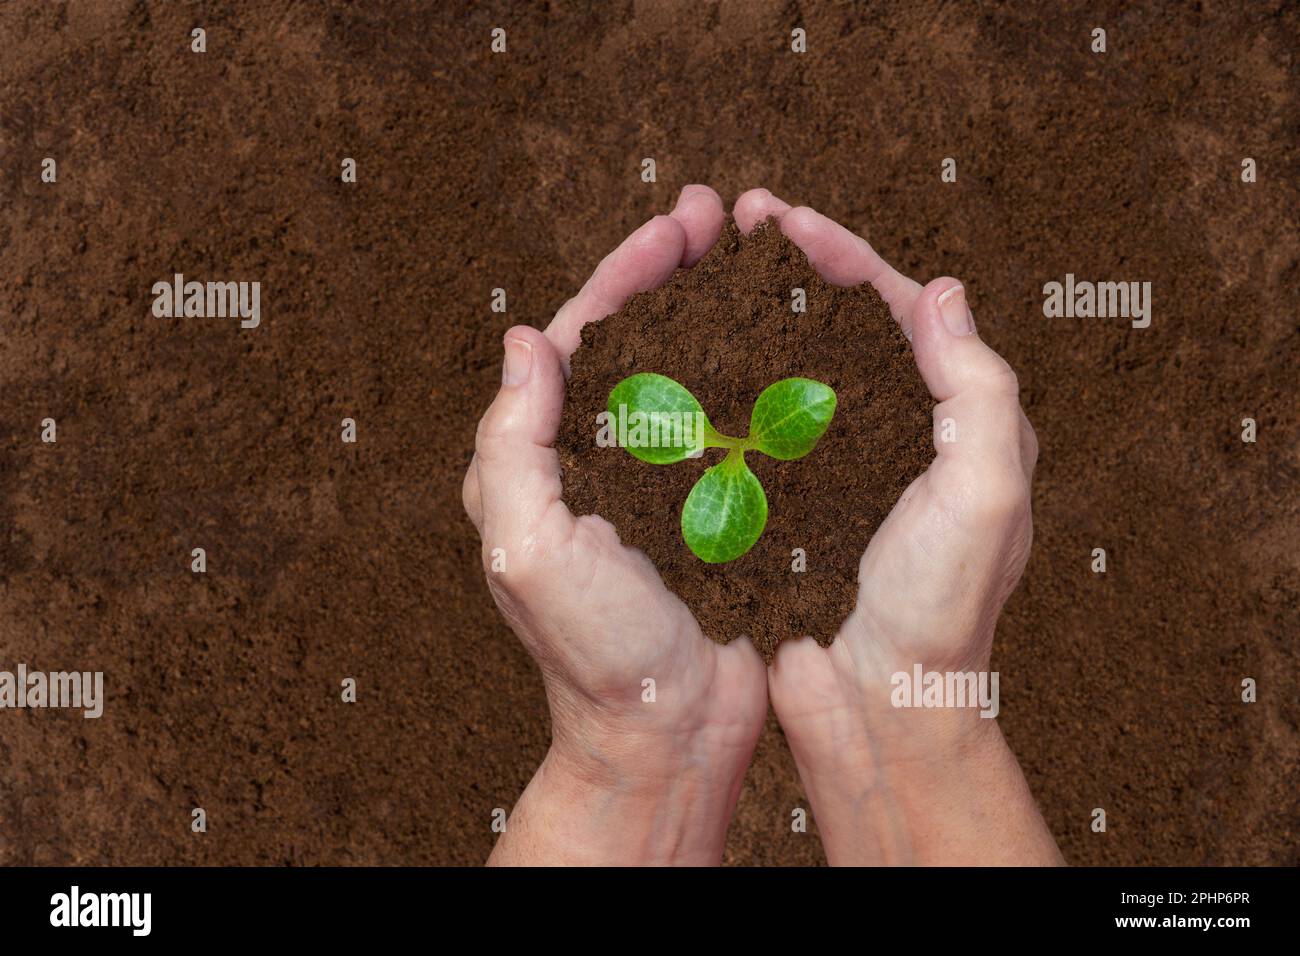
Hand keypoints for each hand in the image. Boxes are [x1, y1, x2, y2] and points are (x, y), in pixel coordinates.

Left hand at [462, 186, 767, 864]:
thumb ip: (512, 443)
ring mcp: (666, 479)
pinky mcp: (719, 505)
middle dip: (680, 270)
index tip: (678, 226)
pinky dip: (765, 373)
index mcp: (550, 457)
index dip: (628, 272)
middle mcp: (604, 458)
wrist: (668, 731)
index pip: (584, 336)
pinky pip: (740, 422)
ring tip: (765, 254)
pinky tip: (797, 339)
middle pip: (644, 337)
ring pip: (698, 368)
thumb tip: (525, 340)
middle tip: (723, 215)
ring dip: (727, 307)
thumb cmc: (594, 653)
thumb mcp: (526, 547)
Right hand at [733, 189, 1060, 863]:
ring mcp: (833, 465)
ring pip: (787, 366)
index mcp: (954, 422)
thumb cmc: (940, 609)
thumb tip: (943, 289)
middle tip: (732, 219)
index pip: (899, 310)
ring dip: (747, 314)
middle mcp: (892, 434)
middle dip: (786, 268)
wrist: (878, 704)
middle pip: (836, 325)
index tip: (784, 220)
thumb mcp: (985, 493)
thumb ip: (979, 388)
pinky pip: (752, 425)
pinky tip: (683, 358)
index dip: (843, 255)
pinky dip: (721, 384)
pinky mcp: (786, 500)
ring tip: (699, 269)